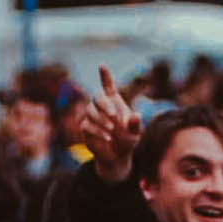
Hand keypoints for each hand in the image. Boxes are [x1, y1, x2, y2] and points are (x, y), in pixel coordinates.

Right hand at [79, 67, 141, 182]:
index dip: (104, 75)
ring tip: (112, 130)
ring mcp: (92, 116)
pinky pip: (87, 124)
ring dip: (101, 119)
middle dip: (104, 104)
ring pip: (90, 110)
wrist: (117, 156)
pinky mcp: (85, 127)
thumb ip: (135, 124)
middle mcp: (101, 106)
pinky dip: (98, 131)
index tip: (102, 65)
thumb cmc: (128, 140)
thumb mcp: (135, 133)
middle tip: (115, 116)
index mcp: (114, 102)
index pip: (108, 85)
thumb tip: (137, 115)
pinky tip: (108, 138)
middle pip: (96, 95)